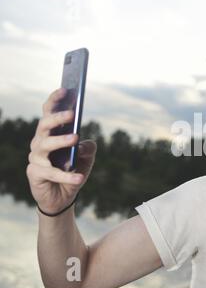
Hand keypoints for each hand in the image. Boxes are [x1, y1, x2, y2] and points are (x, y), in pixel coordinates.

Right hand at [26, 88, 96, 213]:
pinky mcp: (35, 174)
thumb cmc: (73, 170)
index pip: (49, 112)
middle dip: (57, 118)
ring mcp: (35, 158)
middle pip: (44, 125)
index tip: (65, 90)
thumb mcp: (86, 159)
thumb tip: (84, 144)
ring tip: (75, 139)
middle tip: (72, 115)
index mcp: (51, 134)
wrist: (62, 196)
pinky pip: (52, 173)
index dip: (55, 100)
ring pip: (44, 146)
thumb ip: (89, 148)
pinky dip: (67, 175)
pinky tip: (80, 176)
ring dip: (60, 141)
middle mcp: (40, 142)